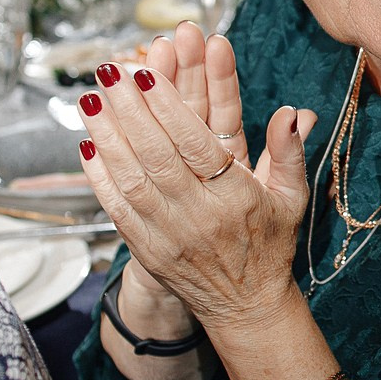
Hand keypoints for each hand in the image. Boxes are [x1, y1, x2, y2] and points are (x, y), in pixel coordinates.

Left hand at [76, 27, 317, 338]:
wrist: (247, 308)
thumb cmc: (270, 245)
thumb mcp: (292, 198)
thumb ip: (290, 152)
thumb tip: (294, 112)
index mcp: (235, 198)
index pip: (195, 144)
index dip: (168, 106)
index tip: (147, 73)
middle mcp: (198, 216)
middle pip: (156, 154)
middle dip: (129, 108)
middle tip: (110, 71)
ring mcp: (167, 235)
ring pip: (130, 177)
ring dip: (106, 135)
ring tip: (89, 98)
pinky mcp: (145, 249)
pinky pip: (117, 207)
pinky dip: (99, 175)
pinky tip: (87, 144)